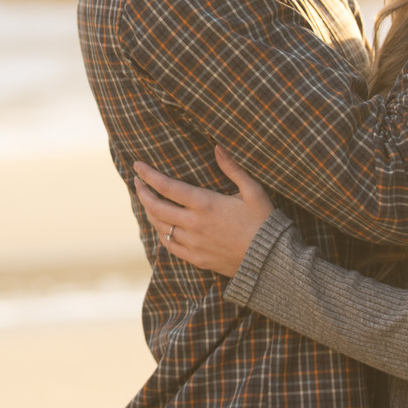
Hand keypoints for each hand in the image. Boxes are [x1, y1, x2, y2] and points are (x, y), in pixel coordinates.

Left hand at [133, 146, 274, 276]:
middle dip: (143, 192)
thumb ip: (233, 168)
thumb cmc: (264, 221)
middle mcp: (194, 224)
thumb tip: (218, 147)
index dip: (149, 175)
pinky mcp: (197, 259)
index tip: (137, 166)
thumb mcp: (253, 191)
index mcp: (205, 204)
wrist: (270, 261)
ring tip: (148, 201)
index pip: (167, 187)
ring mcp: (193, 244)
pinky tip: (161, 226)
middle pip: (156, 207)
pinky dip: (161, 233)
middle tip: (137, 182)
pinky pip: (170, 246)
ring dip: (150, 212)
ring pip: (160, 227)